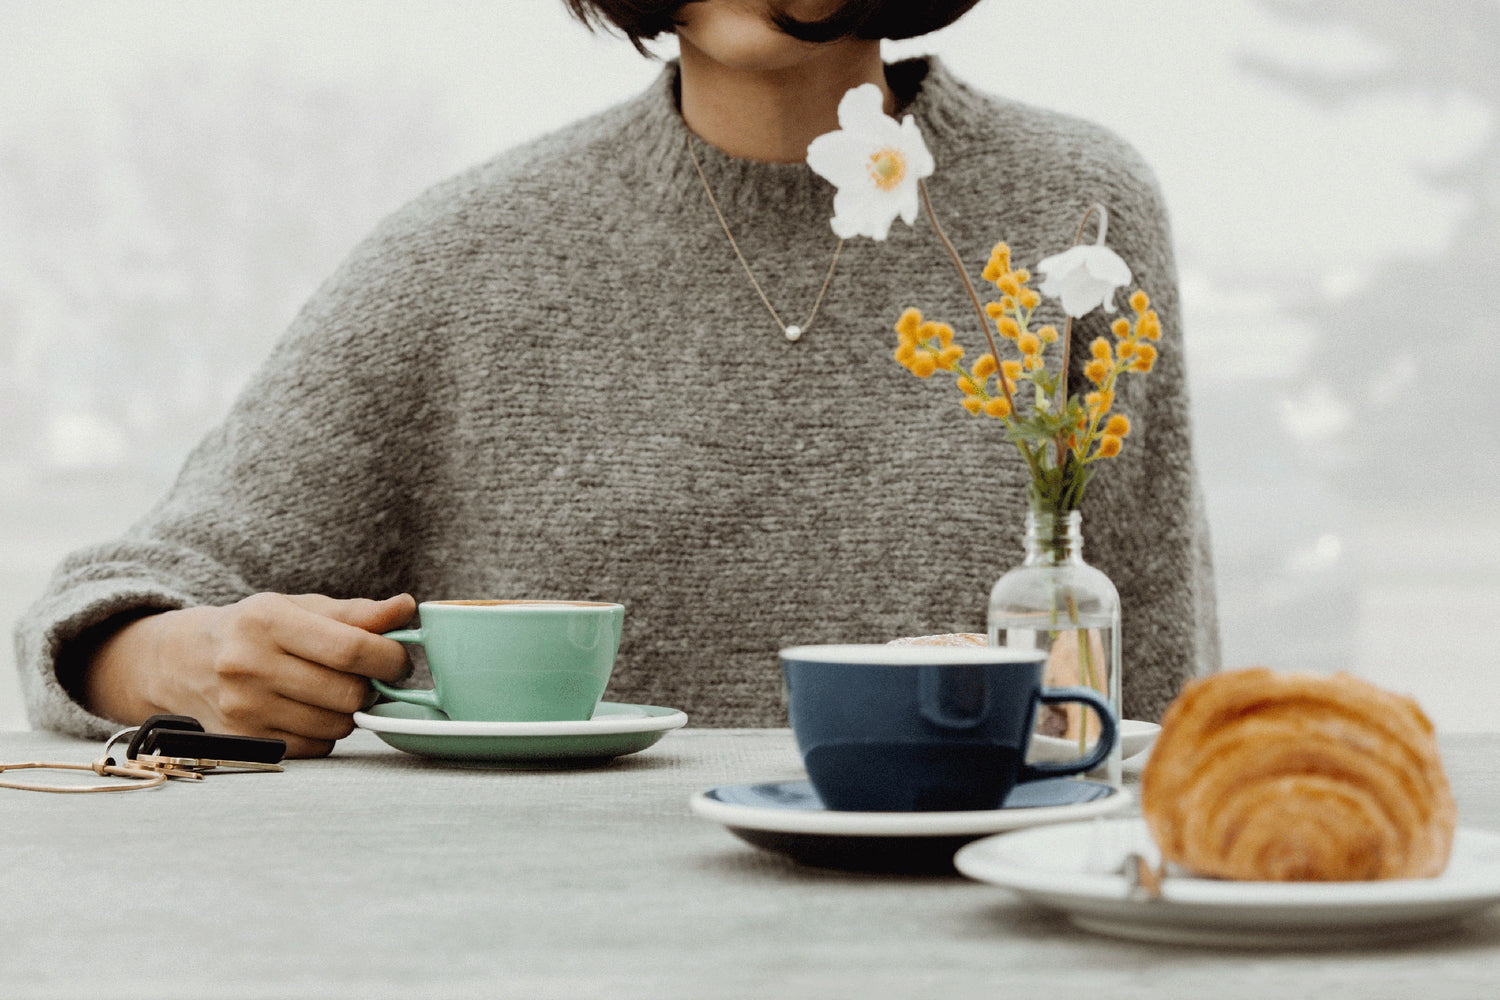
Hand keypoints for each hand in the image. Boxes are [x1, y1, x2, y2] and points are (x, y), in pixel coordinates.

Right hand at [84, 593, 416, 757]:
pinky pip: (317, 748)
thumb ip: (357, 613)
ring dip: (349, 711)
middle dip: (373, 687)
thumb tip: (406, 608)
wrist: (186, 663)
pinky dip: (325, 733)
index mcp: (267, 621)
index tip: (399, 660)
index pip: (351, 649)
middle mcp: (248, 665)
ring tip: (334, 690)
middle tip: (370, 677)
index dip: (389, 658)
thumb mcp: (301, 608)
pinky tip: (309, 711)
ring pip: (336, 725)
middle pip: (348, 693)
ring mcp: (243, 708)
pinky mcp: (244, 741)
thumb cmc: (257, 630)